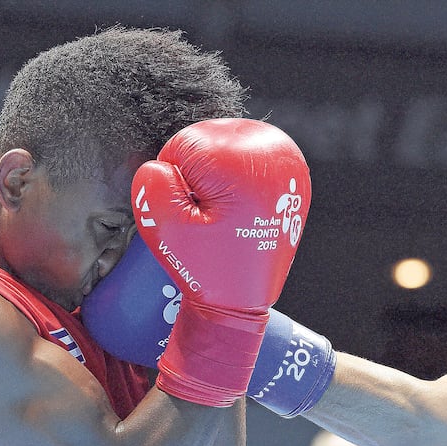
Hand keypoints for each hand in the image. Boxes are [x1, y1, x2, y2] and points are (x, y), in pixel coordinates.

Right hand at [132, 118, 309, 405]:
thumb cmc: (206, 270)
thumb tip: (162, 165)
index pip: (186, 145)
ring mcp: (289, 168)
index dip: (175, 179)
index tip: (188, 211)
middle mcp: (274, 159)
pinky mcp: (292, 181)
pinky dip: (240, 180)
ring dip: (219, 176)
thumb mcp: (168, 232)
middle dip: (200, 177)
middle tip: (208, 217)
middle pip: (213, 142)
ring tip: (224, 215)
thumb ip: (155, 189)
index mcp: (241, 169)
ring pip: (232, 149)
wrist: (243, 302)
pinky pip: (253, 162)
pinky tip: (239, 207)